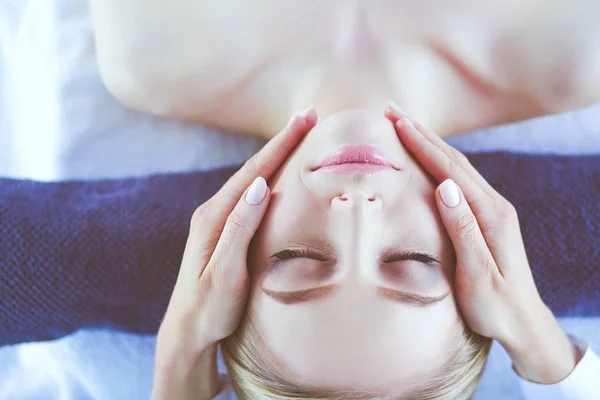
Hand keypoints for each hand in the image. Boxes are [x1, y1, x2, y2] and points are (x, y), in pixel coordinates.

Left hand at [153, 109, 316, 399]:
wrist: (186, 333)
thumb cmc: (209, 309)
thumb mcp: (226, 272)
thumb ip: (240, 228)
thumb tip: (260, 185)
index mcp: (215, 217)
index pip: (255, 172)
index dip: (281, 144)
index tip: (305, 117)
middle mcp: (214, 212)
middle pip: (253, 168)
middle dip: (282, 141)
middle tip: (309, 114)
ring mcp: (217, 221)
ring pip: (252, 179)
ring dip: (276, 156)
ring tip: (299, 135)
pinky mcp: (223, 231)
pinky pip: (250, 196)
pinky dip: (269, 177)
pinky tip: (279, 175)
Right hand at [384, 103, 577, 383]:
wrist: (524, 323)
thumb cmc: (496, 306)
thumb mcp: (478, 273)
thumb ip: (463, 228)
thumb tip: (445, 186)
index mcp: (489, 215)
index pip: (450, 169)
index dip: (422, 143)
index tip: (397, 120)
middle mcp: (493, 205)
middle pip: (454, 159)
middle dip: (423, 133)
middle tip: (393, 110)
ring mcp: (492, 210)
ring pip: (457, 166)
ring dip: (430, 143)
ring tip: (405, 126)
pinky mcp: (487, 218)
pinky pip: (460, 180)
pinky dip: (439, 162)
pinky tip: (428, 160)